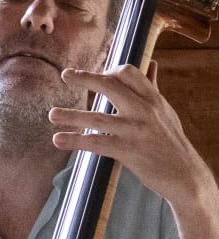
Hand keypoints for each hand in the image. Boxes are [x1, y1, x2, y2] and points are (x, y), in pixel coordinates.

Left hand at [47, 66, 218, 208]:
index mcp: (153, 99)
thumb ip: (152, 88)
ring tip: (51, 115)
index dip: (110, 70)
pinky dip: (75, 141)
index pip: (130, 73)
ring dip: (71, 116)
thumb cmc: (171, 141)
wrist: (186, 175)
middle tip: (65, 75)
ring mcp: (136, 131)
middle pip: (111, 87)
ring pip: (98, 119)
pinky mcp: (129, 151)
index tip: (96, 73)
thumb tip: (151, 63)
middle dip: (85, 78)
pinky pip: (96, 143)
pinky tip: (59, 140)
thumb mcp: (165, 111)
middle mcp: (145, 111)